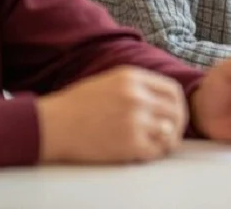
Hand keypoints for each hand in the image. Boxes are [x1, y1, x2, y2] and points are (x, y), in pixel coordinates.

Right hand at [36, 66, 186, 163]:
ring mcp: (135, 120)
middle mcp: (137, 97)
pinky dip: (154, 154)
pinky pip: (156, 151)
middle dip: (177, 125)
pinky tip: (144, 152)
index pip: (172, 91)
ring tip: (157, 145)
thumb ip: (137, 86)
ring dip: (167, 141)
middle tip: (170, 134)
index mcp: (132, 77)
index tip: (173, 115)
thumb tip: (162, 100)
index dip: (177, 105)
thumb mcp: (109, 81)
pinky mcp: (129, 144)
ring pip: (170, 133)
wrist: (53, 125)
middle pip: (176, 112)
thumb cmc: (76, 105)